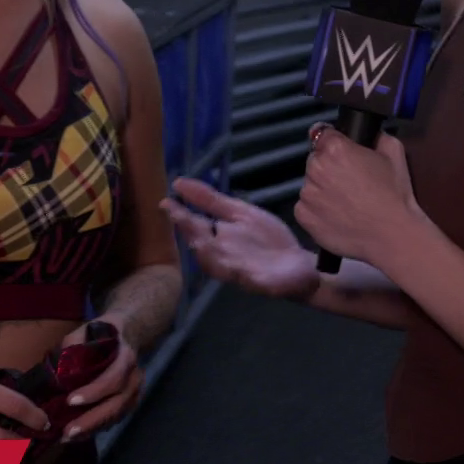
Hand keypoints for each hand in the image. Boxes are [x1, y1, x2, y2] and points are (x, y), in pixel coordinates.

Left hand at [55, 320, 143, 442]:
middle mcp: (135, 378)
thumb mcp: (86, 330)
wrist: (128, 335)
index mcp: (126, 357)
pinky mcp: (130, 404)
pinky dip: (96, 429)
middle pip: (116, 404)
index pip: (113, 378)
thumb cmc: (103, 332)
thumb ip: (73, 346)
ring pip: (116, 416)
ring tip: (67, 437)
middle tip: (67, 432)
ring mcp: (135, 393)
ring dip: (92, 429)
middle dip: (91, 420)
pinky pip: (114, 420)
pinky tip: (77, 435)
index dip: (94, 391)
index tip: (70, 400)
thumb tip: (57, 369)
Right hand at [163, 176, 317, 300]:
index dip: (179, 215)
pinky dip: (235, 271)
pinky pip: (242, 277)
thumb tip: (179, 182)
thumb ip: (211, 200)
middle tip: (177, 215)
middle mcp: (221, 254)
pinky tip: (233, 265)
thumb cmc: (266, 240)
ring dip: (205, 252)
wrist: (298, 265)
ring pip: (214, 263)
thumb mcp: (239, 213)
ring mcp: (238, 270)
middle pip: (200, 244)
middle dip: (189, 232)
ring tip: (197, 238)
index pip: (193, 225)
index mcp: (216, 238)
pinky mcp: (257, 282)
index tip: (166, 202)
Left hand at [293, 124, 427, 266]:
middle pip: (316, 160)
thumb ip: (377, 136)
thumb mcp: (395, 152)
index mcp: (335, 149)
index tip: (343, 154)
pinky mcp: (302, 217)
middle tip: (349, 183)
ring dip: (322, 190)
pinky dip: (317, 211)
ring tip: (345, 204)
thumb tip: (370, 134)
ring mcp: (306, 194)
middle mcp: (315, 168)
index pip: (323, 134)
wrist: (391, 235)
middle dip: (328, 167)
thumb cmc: (394, 193)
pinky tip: (336, 217)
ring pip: (310, 185)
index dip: (334, 143)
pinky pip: (305, 208)